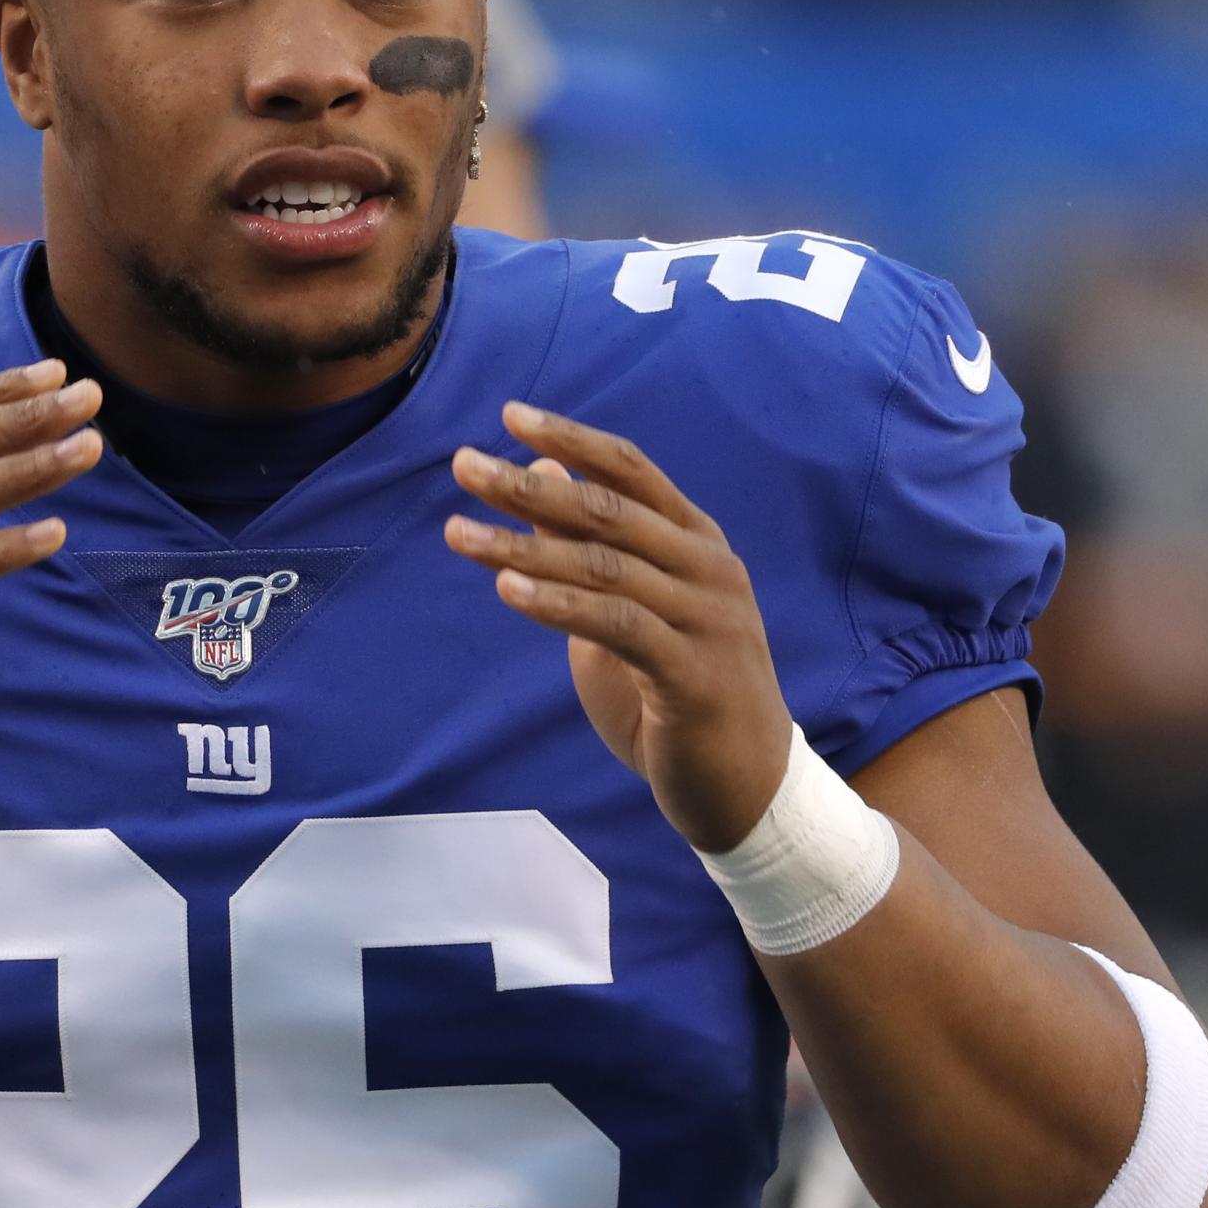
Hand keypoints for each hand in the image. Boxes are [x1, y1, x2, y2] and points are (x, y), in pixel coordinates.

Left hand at [445, 401, 793, 853]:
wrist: (750, 791)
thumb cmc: (681, 697)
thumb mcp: (629, 611)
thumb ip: (591, 549)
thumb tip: (543, 474)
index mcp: (697, 543)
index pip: (632, 472)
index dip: (573, 440)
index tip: (509, 416)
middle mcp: (708, 568)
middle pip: (609, 509)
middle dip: (530, 484)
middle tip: (463, 465)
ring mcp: (707, 619)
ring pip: (605, 564)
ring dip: (523, 544)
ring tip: (458, 531)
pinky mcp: (692, 673)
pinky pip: (616, 624)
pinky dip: (557, 602)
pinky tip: (506, 587)